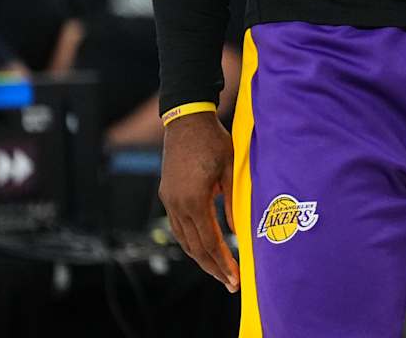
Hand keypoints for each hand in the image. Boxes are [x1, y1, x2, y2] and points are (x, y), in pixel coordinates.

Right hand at [158, 113, 238, 291]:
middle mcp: (177, 205)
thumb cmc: (214, 141)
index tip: (235, 278)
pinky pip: (179, 227)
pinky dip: (192, 242)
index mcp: (195, 200)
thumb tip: (238, 230)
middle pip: (195, 247)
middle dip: (213, 267)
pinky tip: (203, 249)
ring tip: (218, 272)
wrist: (187, 121)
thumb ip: (234, 201)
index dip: (223, 262)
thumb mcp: (231, 169)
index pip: (210, 242)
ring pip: (184, 240)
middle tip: (230, 283)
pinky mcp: (167, 196)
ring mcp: (169, 201)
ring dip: (201, 258)